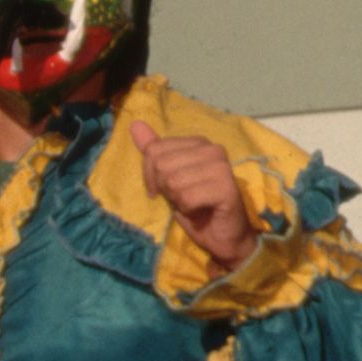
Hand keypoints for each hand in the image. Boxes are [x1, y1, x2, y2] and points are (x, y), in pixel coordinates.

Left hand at [132, 122, 254, 272]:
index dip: (151, 176)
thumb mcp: (168, 179)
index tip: (164, 191)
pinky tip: (201, 211)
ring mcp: (222, 167)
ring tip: (193, 205)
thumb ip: (154, 152)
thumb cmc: (196, 207)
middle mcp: (212, 149)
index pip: (154, 150)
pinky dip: (188, 210)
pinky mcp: (226, 187)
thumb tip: (134, 124)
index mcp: (198, 143)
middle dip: (165, 189)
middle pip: (162, 165)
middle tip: (182, 199)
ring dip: (178, 201)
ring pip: (174, 181)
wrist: (223, 236)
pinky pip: (188, 197)